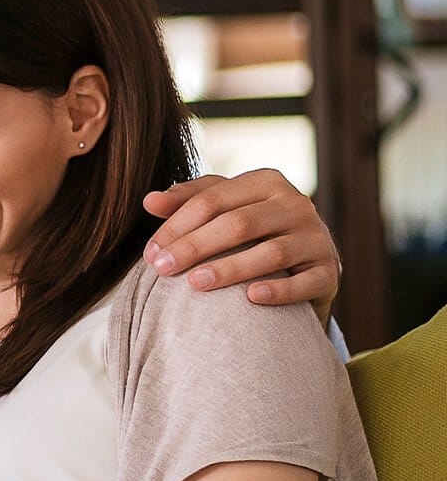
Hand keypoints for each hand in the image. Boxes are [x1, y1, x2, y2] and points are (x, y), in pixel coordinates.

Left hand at [143, 170, 339, 318]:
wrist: (304, 264)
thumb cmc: (251, 233)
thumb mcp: (222, 209)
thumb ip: (188, 201)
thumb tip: (148, 201)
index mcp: (265, 182)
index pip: (212, 200)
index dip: (177, 226)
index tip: (151, 252)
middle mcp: (296, 205)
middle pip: (239, 224)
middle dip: (195, 246)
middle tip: (162, 269)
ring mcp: (317, 238)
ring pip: (272, 252)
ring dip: (231, 269)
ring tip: (196, 284)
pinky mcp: (330, 272)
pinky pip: (306, 282)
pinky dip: (279, 290)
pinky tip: (251, 298)